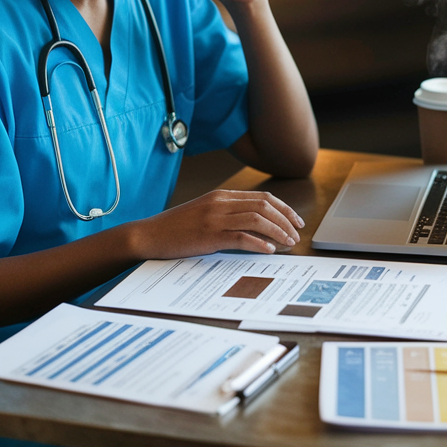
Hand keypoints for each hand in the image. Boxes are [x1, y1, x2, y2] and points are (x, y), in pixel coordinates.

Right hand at [126, 190, 304, 259]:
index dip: (284, 208)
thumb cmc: (176, 228)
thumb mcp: (205, 213)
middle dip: (286, 219)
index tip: (295, 220)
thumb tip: (256, 225)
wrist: (149, 235)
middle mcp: (220, 203)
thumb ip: (227, 213)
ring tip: (288, 243)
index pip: (262, 197)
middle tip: (297, 233)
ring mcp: (215, 218)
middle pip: (264, 206)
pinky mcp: (209, 235)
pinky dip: (259, 243)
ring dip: (278, 232)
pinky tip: (269, 250)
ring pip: (257, 220)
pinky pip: (241, 237)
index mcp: (221, 196)